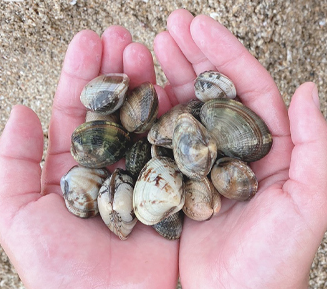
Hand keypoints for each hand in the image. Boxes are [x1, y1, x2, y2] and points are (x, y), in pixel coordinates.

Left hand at [0, 26, 180, 287]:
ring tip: (147, 50)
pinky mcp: (176, 197)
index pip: (75, 112)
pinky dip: (180, 118)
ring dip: (148, 83)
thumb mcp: (15, 214)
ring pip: (147, 122)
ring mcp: (144, 181)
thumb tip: (20, 110)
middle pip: (114, 109)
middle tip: (122, 36)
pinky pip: (179, 151)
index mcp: (71, 172)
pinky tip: (177, 89)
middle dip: (118, 69)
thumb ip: (12, 161)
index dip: (81, 75)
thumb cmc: (54, 271)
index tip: (89, 40)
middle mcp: (108, 171)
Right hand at [153, 9, 326, 287]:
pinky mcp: (164, 191)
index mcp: (265, 152)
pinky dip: (134, 120)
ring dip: (157, 79)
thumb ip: (315, 148)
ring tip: (136, 50)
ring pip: (173, 114)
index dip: (221, 53)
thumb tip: (306, 89)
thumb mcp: (309, 205)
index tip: (197, 25)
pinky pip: (147, 148)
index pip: (244, 88)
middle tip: (163, 25)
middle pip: (205, 92)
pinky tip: (121, 102)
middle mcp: (227, 156)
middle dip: (185, 54)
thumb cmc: (274, 267)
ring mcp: (193, 171)